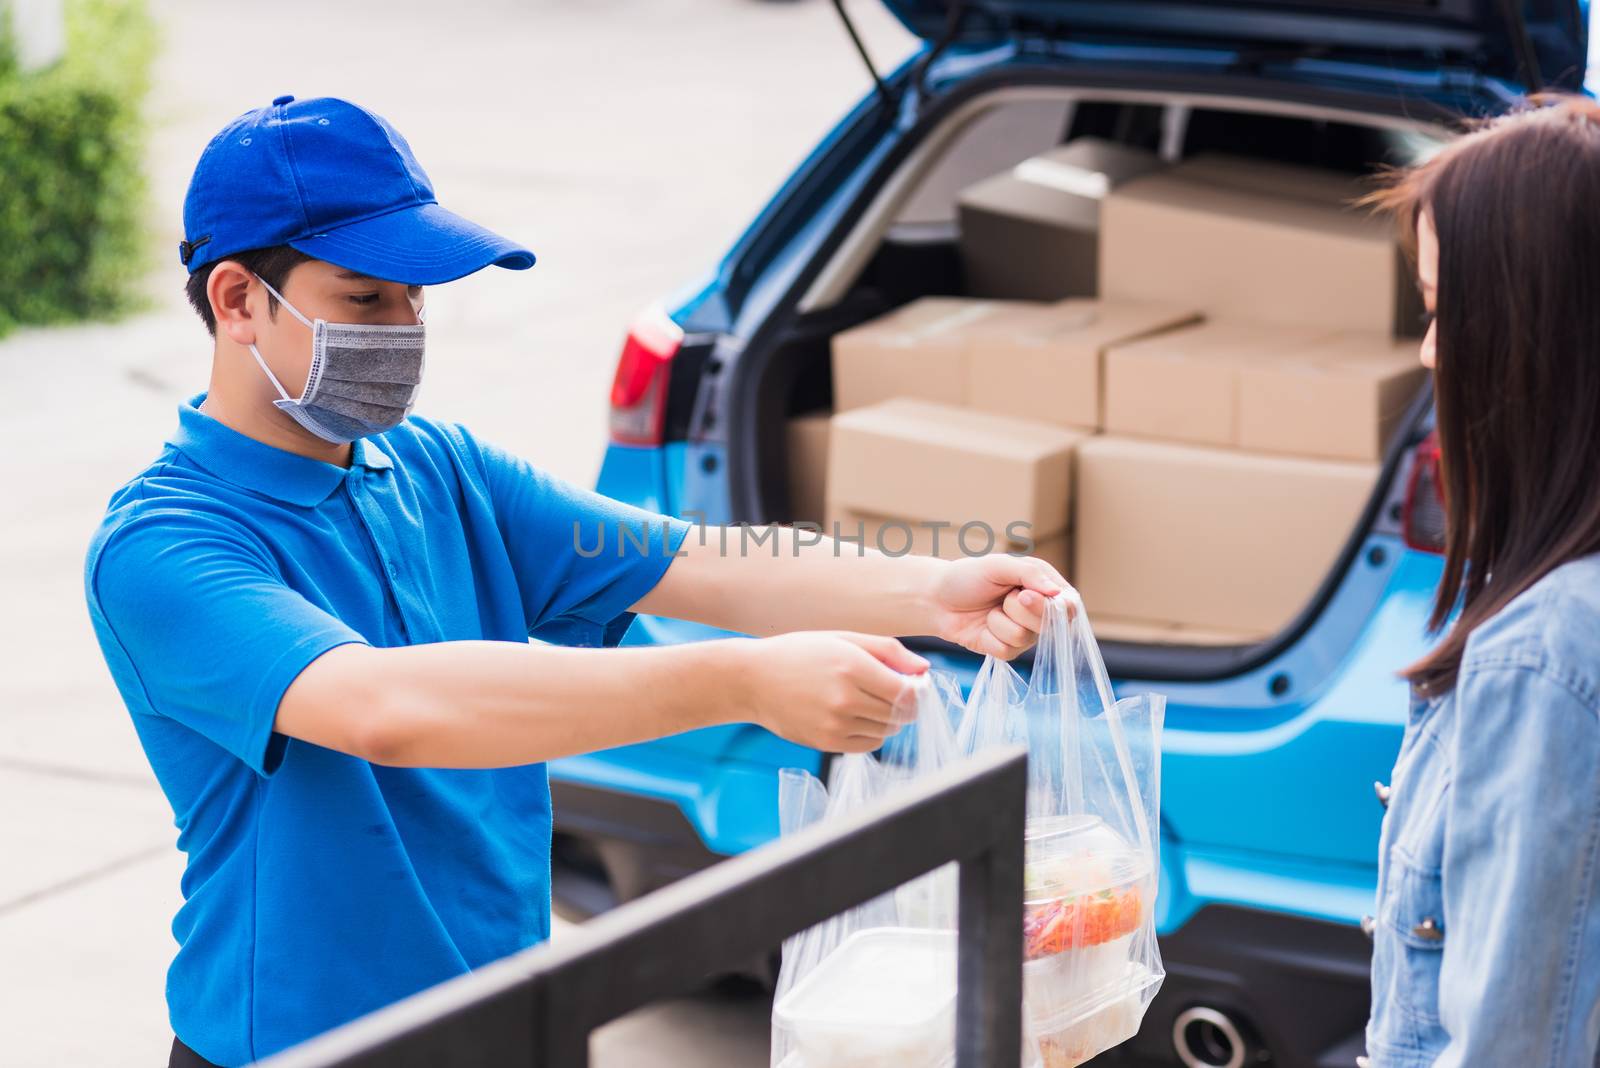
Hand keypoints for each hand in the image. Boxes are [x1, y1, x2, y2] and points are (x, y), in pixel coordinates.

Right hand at [737, 631, 928, 752]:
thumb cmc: (799, 653)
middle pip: (901, 713)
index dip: (919, 690)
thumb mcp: (843, 638)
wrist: (753, 680)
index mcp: (852, 666)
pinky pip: (869, 744)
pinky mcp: (826, 743)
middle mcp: (845, 698)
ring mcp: (835, 724)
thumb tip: (924, 669)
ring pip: (887, 730)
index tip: (916, 684)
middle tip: (897, 692)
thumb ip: (888, 650)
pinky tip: (858, 716)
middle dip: (908, 704)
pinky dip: (873, 732)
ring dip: (890, 718)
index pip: (908, 691)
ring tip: (871, 700)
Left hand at [932, 554, 1070, 659]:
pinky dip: (990, 636)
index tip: (1026, 595)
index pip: (1068, 604)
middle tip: (1005, 596)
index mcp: (1043, 586)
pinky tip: (982, 626)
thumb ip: (1030, 573)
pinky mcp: (1007, 650)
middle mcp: (1038, 611)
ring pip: (1025, 637)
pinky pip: (1007, 651)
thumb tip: (1058, 593)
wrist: (936, 599)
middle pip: (1050, 624)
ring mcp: (1024, 632)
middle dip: (1020, 609)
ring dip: (1000, 621)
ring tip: (989, 609)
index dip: (1055, 606)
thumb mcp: (998, 565)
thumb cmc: (968, 576)